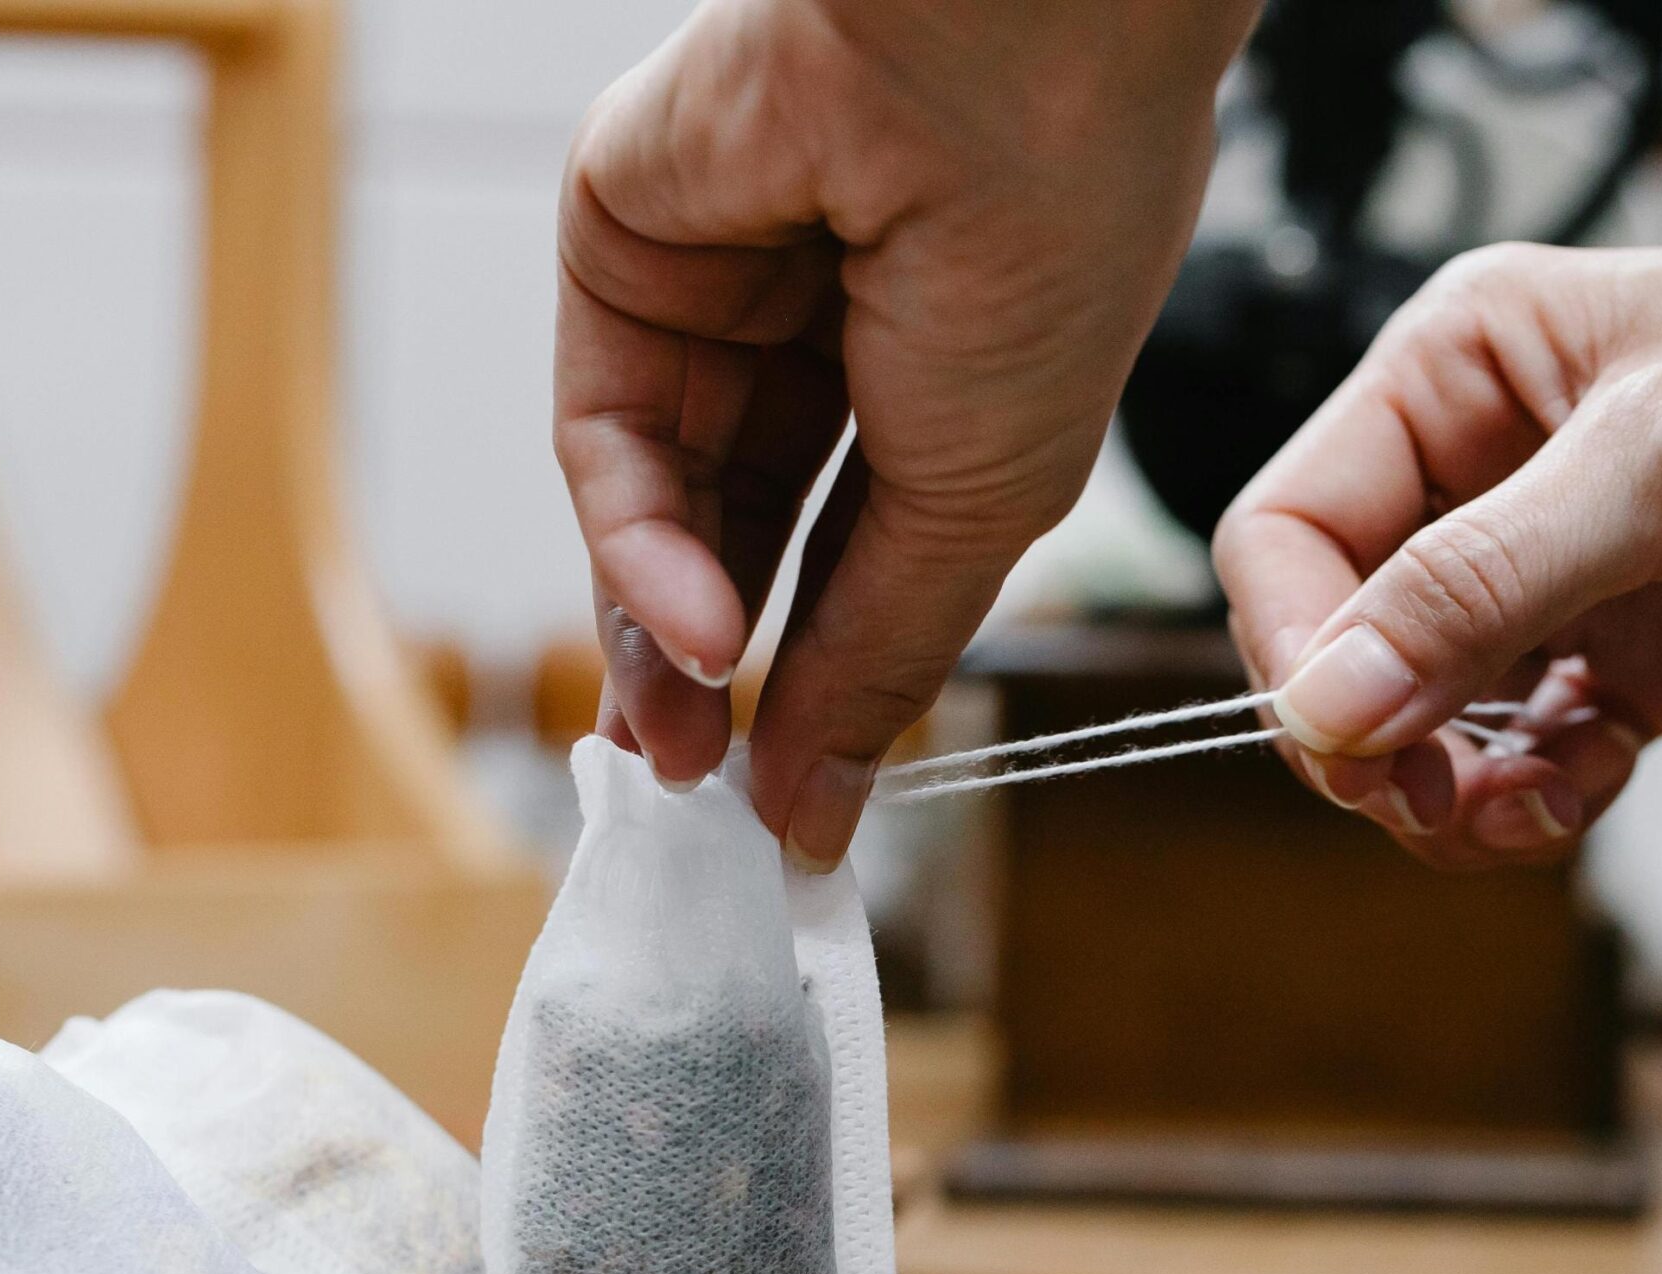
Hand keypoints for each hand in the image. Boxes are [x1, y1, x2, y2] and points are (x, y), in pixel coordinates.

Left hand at [556, 0, 1254, 868]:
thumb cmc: (1048, 251)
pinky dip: (639, 546)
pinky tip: (691, 628)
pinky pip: (613, 432)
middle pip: (735, 539)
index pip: (848, 555)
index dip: (816, 684)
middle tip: (702, 797)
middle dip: (713, 679)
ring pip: (660, 502)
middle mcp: (821, 334)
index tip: (790, 810)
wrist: (999, 55)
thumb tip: (818, 808)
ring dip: (664, 639)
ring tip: (688, 744)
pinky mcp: (627, 246)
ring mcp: (719, 288)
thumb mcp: (982, 505)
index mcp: (937, 376)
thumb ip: (881, 656)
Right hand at [1216, 203, 1661, 868]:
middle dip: (1371, 736)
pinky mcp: (1637, 658)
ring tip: (1519, 814)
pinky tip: (1583, 790)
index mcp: (1455, 374)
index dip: (1291, 641)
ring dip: (1450, 789)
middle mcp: (1485, 476)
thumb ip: (1480, 585)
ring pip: (1425, 716)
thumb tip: (1327, 706)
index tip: (1344, 738)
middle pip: (1340, 640)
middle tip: (1423, 803)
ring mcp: (1561, 575)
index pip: (1291, 528)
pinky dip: (1535, 797)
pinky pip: (1528, 754)